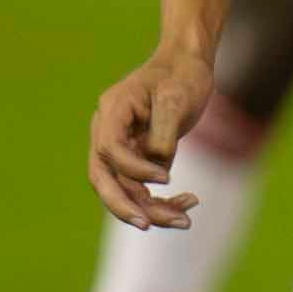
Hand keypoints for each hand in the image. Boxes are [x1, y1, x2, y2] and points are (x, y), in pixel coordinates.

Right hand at [87, 45, 212, 225]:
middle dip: (123, 205)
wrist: (187, 65)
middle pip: (102, 177)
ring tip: (185, 221)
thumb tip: (159, 167)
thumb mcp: (177, 98)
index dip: (134, 169)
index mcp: (113, 110)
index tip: (166, 178)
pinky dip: (162, 200)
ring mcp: (121, 146)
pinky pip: (141, 188)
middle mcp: (108, 130)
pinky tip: (189, 202)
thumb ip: (164, 134)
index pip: (110, 149)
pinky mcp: (137, 157)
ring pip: (124, 189)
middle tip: (147, 226)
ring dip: (152, 209)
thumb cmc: (182, 75)